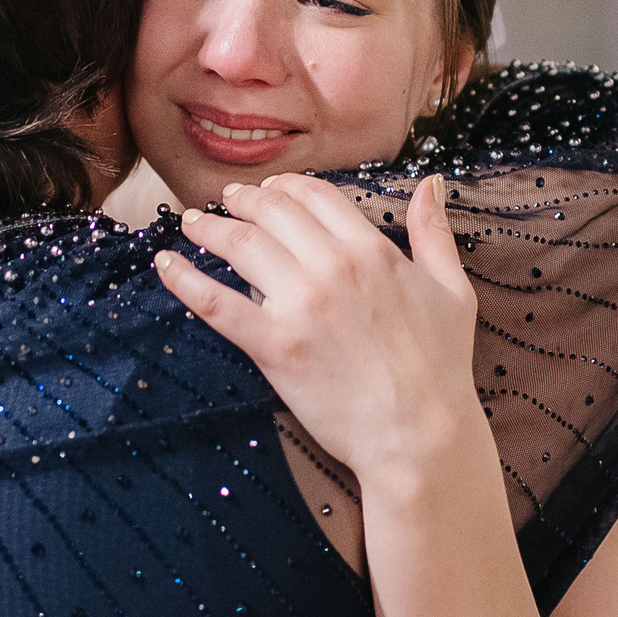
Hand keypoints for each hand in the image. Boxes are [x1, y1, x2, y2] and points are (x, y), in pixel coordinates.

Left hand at [155, 173, 479, 488]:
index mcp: (372, 250)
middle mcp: (332, 267)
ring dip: (209, 228)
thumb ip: (435, 232)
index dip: (286, 187)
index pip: (315, 196)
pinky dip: (185, 280)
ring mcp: (300, 305)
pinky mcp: (274, 345)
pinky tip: (165, 264)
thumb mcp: (452, 290)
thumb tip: (432, 182)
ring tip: (192, 224)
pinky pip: (217, 303)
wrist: (420, 434)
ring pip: (240, 246)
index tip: (270, 191)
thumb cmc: (441, 367)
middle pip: (272, 213)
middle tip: (226, 202)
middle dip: (243, 201)